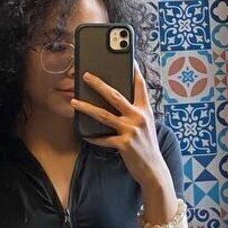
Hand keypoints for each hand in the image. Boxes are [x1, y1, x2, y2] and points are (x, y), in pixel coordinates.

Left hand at [70, 62, 166, 185]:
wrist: (153, 168)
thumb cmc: (147, 145)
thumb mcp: (146, 124)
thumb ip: (135, 112)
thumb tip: (116, 101)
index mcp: (145, 110)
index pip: (140, 86)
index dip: (134, 71)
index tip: (129, 59)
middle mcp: (139, 117)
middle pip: (115, 96)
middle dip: (99, 84)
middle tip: (86, 76)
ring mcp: (131, 130)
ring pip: (104, 115)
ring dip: (86, 108)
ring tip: (74, 102)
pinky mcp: (124, 144)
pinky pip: (103, 138)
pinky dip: (92, 137)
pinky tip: (84, 134)